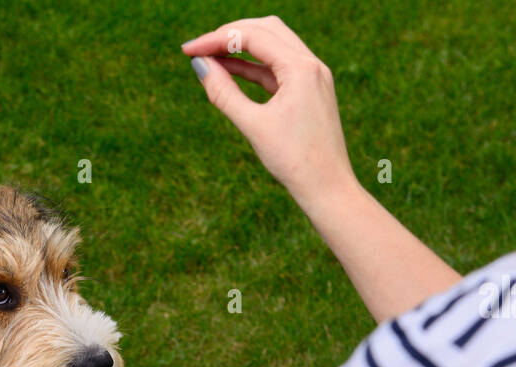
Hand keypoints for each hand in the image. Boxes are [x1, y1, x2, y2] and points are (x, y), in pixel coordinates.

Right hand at [182, 17, 354, 212]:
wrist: (328, 188)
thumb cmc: (293, 160)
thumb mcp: (253, 125)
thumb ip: (223, 92)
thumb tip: (199, 65)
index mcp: (301, 68)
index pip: (253, 36)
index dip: (216, 39)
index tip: (188, 51)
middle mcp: (311, 64)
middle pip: (265, 30)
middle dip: (230, 34)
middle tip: (198, 48)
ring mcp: (313, 76)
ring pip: (273, 45)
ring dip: (241, 48)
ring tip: (210, 58)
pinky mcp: (310, 90)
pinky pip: (278, 68)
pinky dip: (254, 66)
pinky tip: (231, 71)